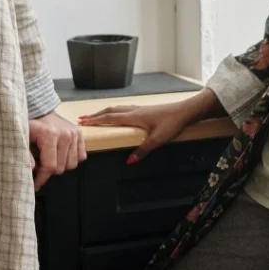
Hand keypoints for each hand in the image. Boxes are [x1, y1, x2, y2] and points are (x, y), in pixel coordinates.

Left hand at [29, 110, 87, 190]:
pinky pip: (81, 157)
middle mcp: (65, 134)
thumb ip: (26, 154)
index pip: (50, 166)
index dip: (41, 179)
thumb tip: (32, 169)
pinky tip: (61, 154)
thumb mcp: (22, 138)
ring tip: (50, 159)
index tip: (34, 185)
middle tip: (40, 166)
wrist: (41, 111)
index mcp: (50, 135)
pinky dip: (71, 159)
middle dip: (49, 171)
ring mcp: (74, 133)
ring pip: (72, 165)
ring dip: (61, 165)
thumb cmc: (31, 127)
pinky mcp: (80, 134)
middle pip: (61, 168)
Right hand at [77, 101, 197, 164]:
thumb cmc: (172, 123)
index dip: (96, 120)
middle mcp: (134, 110)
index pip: (110, 118)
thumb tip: (129, 161)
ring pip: (118, 109)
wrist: (185, 111)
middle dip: (96, 115)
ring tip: (97, 116)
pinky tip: (119, 115)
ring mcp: (140, 108)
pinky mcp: (146, 110)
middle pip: (111, 111)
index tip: (83, 122)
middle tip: (83, 118)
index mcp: (134, 117)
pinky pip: (125, 109)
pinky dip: (116, 111)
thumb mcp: (158, 140)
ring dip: (105, 112)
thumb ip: (143, 151)